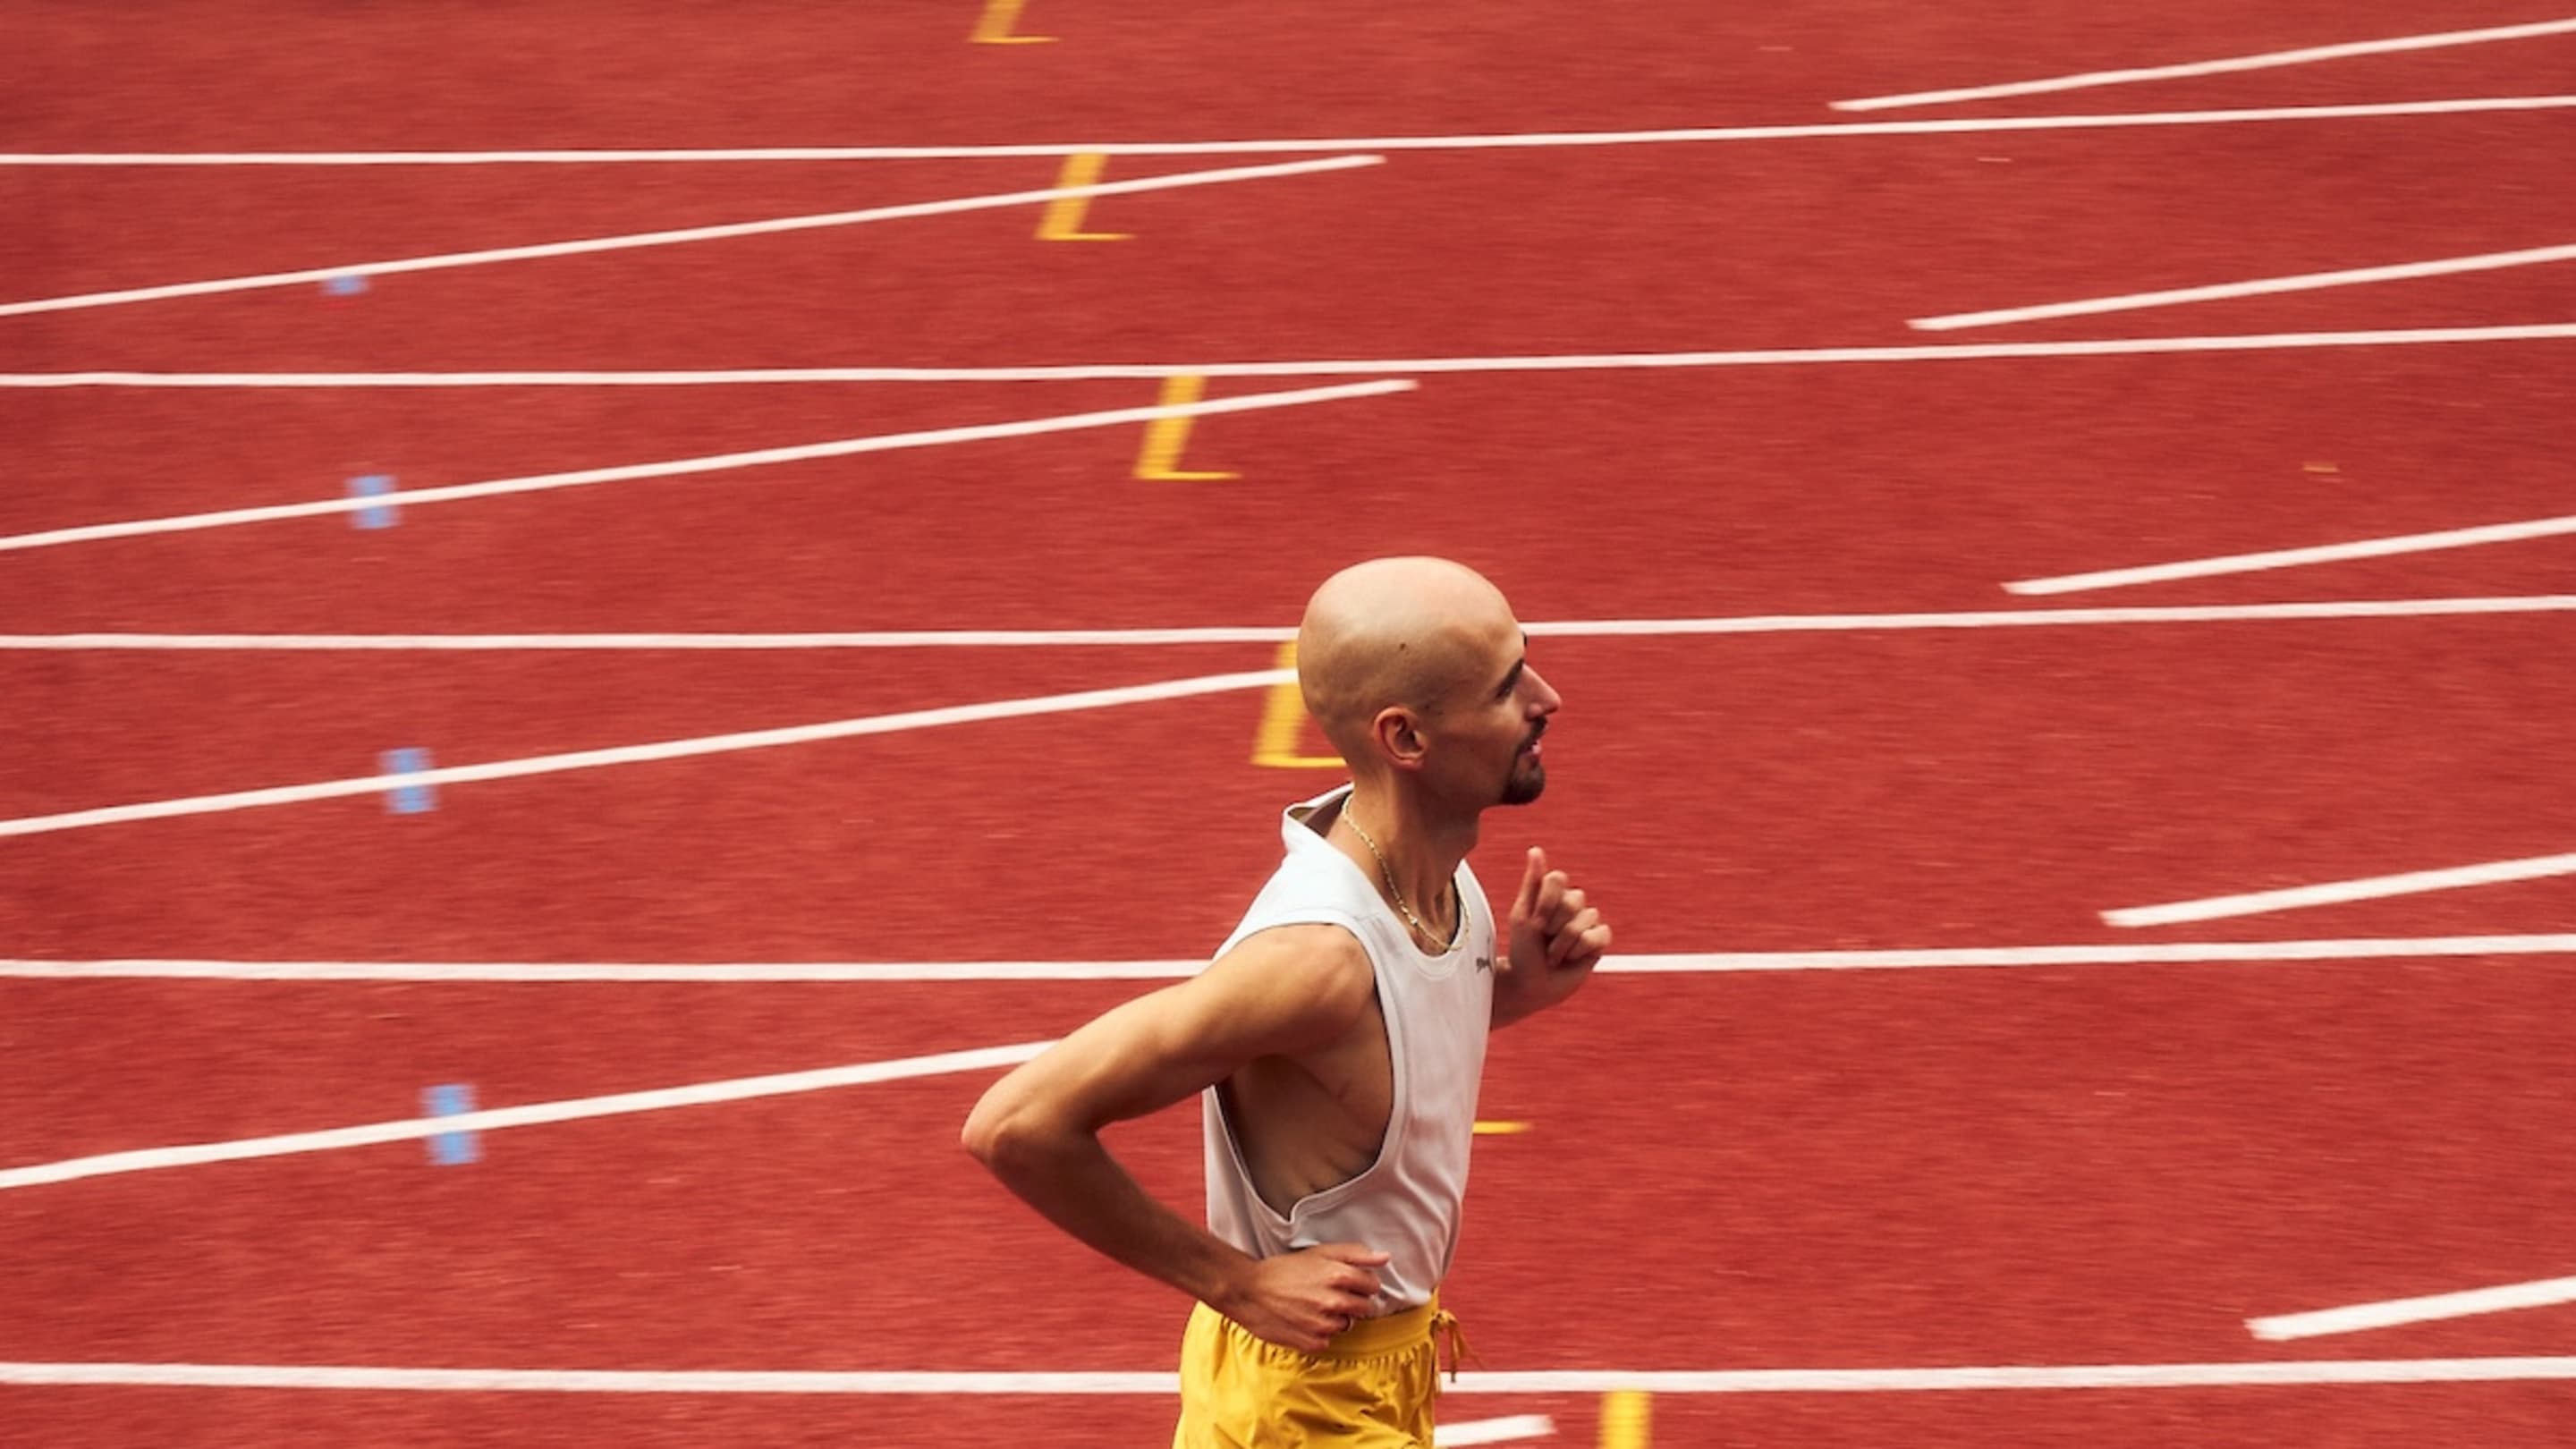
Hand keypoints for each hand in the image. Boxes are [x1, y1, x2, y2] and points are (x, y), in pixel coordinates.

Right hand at [1221, 1242, 1387, 1352]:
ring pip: (1346, 1325)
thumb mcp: (1320, 1252)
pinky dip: (1319, 1333)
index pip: (1373, 1285)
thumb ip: (1356, 1254)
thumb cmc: (1284, 1270)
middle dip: (1353, 1301)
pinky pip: (1329, 1340)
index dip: (1362, 1283)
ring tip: (1313, 1306)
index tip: (1349, 1283)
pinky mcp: (1313, 1342)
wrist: (1249, 1291)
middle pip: (1365, 1307)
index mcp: (1339, 1276)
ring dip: (1336, 1318)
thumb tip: (1385, 1257)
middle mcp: (1335, 1302)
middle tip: (1331, 1295)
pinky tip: (1304, 1320)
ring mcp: (1324, 1325)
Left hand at [1505, 846, 1610, 991]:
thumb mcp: (1523, 914)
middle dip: (1553, 925)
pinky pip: (1600, 934)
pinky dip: (1582, 949)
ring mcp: (1587, 921)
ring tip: (1555, 954)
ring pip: (1585, 919)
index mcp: (1553, 893)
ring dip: (1564, 943)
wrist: (1531, 983)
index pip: (1558, 880)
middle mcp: (1572, 904)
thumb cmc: (1522, 949)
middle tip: (1543, 940)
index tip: (1533, 921)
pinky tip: (1573, 958)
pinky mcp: (1599, 941)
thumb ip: (1533, 882)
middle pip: (1572, 900)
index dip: (1545, 904)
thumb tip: (1535, 849)